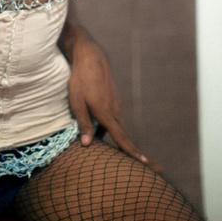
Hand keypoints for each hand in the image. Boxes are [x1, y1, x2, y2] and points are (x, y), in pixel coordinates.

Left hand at [68, 36, 162, 172]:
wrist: (91, 57)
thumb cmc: (80, 80)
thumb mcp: (76, 102)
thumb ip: (83, 123)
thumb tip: (87, 144)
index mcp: (106, 113)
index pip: (121, 137)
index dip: (131, 151)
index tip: (144, 163)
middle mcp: (114, 110)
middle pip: (123, 135)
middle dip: (129, 149)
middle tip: (143, 163)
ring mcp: (115, 104)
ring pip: (117, 126)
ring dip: (117, 138)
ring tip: (118, 151)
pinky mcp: (112, 99)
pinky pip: (113, 118)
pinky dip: (110, 127)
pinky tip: (100, 131)